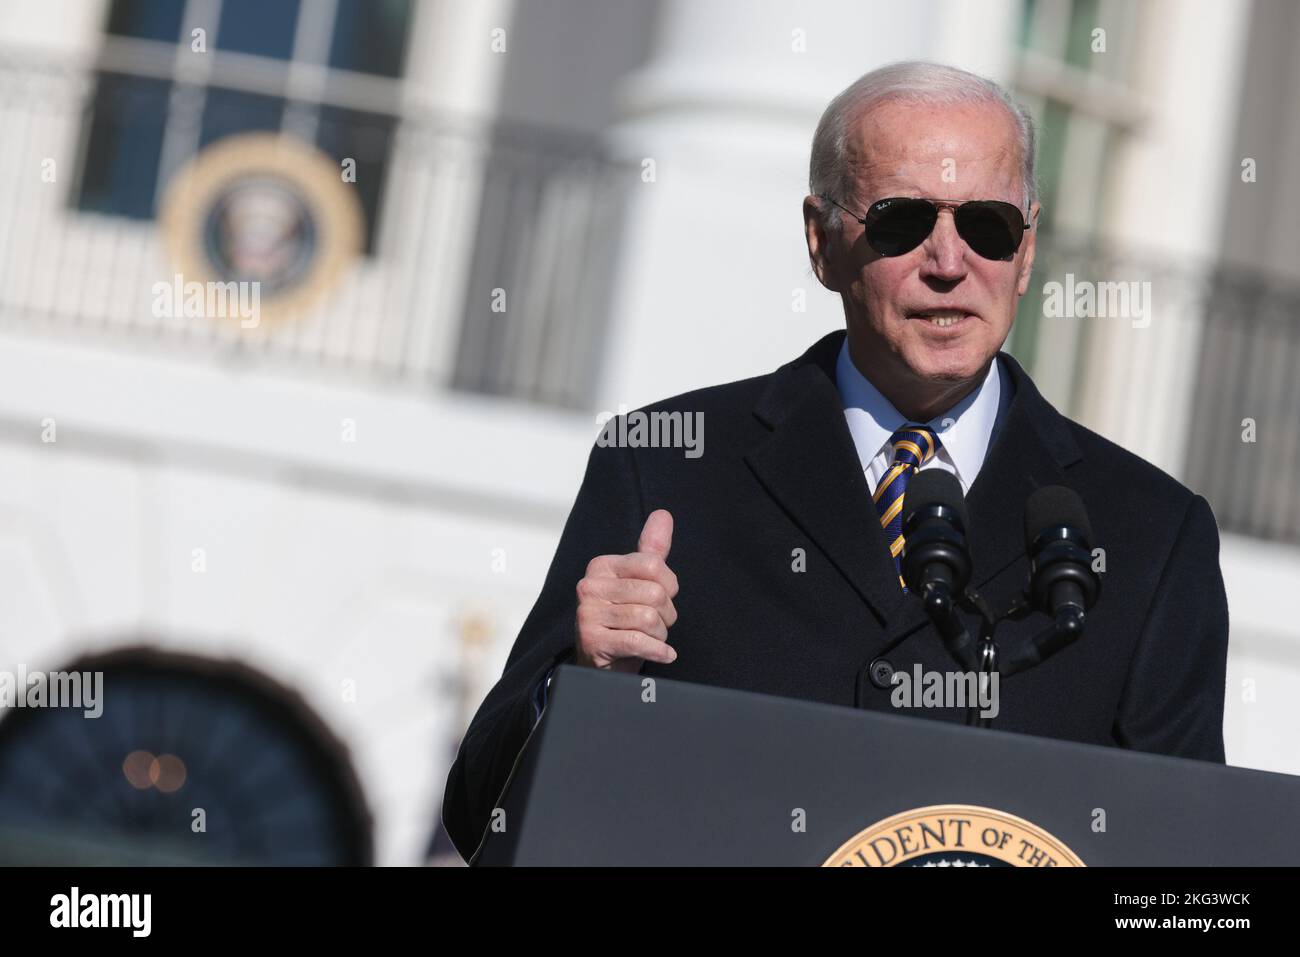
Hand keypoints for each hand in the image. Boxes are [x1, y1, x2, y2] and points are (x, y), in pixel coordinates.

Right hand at [573, 509, 679, 672]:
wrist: (601, 664)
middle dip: (666, 614)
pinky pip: (639, 641)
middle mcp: (590, 586)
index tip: (663, 598)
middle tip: (658, 624)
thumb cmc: (623, 621)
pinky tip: (663, 653)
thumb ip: (651, 551)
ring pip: (649, 618)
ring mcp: (588, 614)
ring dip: (660, 634)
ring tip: (652, 638)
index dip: (669, 585)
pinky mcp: (592, 640)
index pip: (653, 565)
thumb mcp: (637, 582)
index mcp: (602, 566)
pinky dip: (658, 650)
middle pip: (655, 594)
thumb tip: (663, 515)